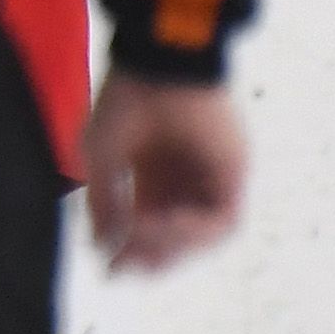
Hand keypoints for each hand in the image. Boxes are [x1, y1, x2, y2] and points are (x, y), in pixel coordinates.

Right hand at [86, 73, 245, 272]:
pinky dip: (194, 230)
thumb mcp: (100, 158)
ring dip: (173, 245)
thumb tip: (100, 247)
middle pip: (177, 236)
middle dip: (153, 256)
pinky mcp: (234, 174)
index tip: (109, 269)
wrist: (159, 64)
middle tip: (127, 267)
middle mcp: (185, 180)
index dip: (132, 250)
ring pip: (203, 234)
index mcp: (154, 173)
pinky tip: (166, 222)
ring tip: (144, 236)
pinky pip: (222, 219)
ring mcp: (211, 178)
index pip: (149, 224)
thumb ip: (103, 204)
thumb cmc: (127, 100)